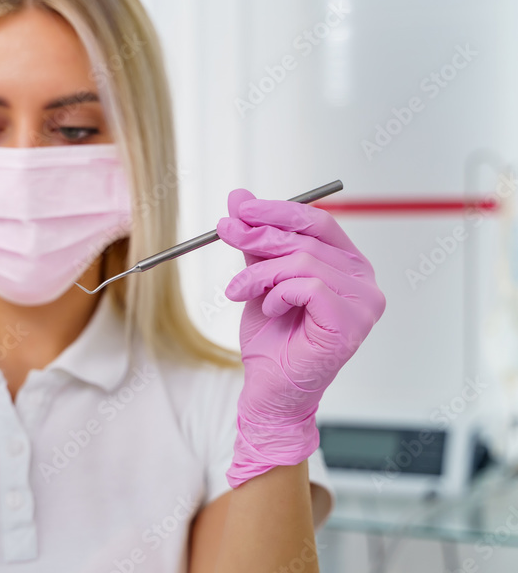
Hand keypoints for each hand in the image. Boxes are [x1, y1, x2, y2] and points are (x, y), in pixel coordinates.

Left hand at [216, 188, 384, 486]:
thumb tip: (238, 198)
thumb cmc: (272, 341)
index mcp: (348, 265)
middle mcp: (364, 280)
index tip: (239, 207)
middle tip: (225, 233)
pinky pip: (308, 286)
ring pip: (303, 261)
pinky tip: (269, 310)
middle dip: (258, 233)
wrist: (269, 390)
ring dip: (260, 273)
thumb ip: (255, 241)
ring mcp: (364, 302)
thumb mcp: (259, 279)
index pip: (316, 221)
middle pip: (307, 237)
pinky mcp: (351, 322)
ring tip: (239, 291)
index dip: (276, 210)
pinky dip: (278, 294)